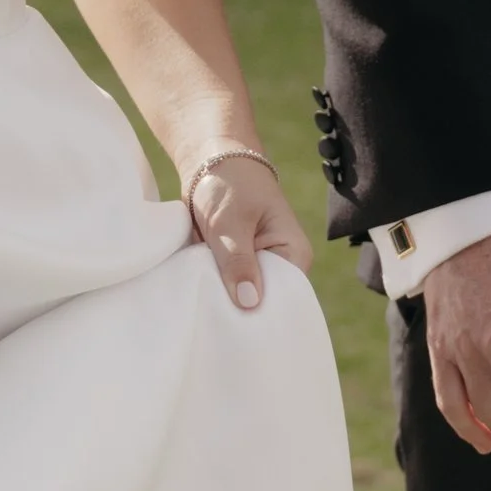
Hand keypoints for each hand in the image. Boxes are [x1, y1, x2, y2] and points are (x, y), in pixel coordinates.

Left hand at [184, 151, 315, 311]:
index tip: (236, 329)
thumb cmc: (230, 183)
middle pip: (262, 303)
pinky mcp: (234, 267)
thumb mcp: (230, 222)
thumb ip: (238, 261)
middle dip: (238, 311)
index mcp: (293, 255)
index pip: (285, 298)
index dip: (261, 315)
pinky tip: (196, 299)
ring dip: (220, 301)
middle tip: (213, 323)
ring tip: (202, 313)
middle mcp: (279, 266)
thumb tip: (250, 304)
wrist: (210, 162)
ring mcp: (255, 268)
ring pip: (239, 298)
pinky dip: (210, 290)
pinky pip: (223, 288)